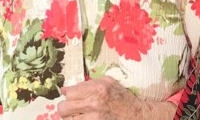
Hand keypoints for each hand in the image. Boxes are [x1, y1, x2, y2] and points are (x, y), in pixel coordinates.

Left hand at [58, 77, 174, 119]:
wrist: (136, 115)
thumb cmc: (121, 97)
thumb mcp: (107, 82)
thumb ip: (86, 84)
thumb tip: (65, 89)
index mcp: (97, 88)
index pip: (70, 93)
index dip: (68, 95)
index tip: (71, 96)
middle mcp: (94, 103)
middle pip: (64, 108)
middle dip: (64, 108)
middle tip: (70, 108)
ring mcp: (95, 118)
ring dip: (70, 117)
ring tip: (78, 114)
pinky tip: (84, 118)